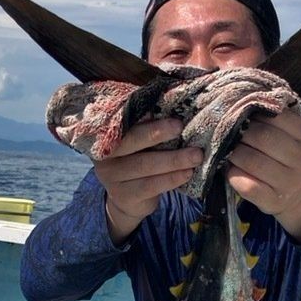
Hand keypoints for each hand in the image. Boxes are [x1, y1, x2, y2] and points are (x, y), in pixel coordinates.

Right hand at [96, 118, 203, 244]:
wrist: (127, 199)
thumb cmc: (138, 159)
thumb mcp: (137, 142)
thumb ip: (145, 124)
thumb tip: (172, 100)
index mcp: (106, 135)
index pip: (123, 121)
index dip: (141, 116)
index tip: (160, 109)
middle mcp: (104, 155)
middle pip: (131, 141)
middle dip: (157, 133)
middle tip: (180, 126)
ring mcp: (111, 177)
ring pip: (144, 165)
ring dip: (173, 159)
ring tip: (196, 155)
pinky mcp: (124, 196)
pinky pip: (150, 186)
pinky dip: (171, 179)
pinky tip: (187, 173)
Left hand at [225, 108, 300, 242]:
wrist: (297, 195)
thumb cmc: (285, 157)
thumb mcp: (290, 135)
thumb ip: (274, 118)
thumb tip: (242, 99)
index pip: (276, 115)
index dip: (253, 112)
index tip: (240, 113)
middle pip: (262, 137)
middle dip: (240, 133)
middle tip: (228, 133)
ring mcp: (289, 181)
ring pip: (252, 161)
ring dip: (233, 154)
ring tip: (228, 151)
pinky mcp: (273, 200)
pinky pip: (247, 185)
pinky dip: (234, 175)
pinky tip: (232, 171)